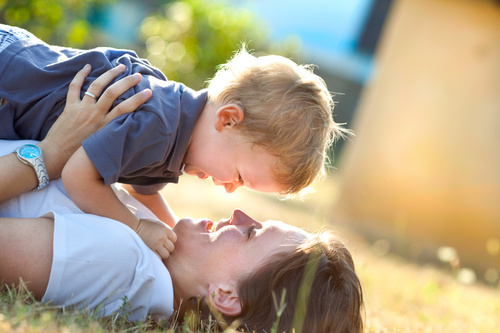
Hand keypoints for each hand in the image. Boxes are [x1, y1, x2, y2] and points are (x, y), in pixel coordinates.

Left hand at [39, 64, 151, 178]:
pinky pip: (75, 87)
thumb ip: (113, 134)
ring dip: (110, 74)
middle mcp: (94, 115)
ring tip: (120, 67)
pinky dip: (81, 75)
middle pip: (113, 92)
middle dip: (127, 82)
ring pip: (97, 86)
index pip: (125, 109)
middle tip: (137, 75)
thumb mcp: (102, 145)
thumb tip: (128, 129)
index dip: (138, 99)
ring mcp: (81, 109)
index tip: (148, 92)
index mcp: (104, 126)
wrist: (55, 156)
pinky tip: (88, 67)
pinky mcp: (69, 107)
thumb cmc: (80, 156)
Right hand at [136, 218, 176, 259]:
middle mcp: (162, 237)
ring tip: (157, 250)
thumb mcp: (158, 224)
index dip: (170, 240)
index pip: (174, 239)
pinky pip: (158, 258)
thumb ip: (166, 230)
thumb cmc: (146, 225)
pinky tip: (154, 253)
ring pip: (166, 255)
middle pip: (171, 248)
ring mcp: (156, 245)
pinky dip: (157, 257)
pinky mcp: (150, 251)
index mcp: (165, 230)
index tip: (164, 239)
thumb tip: (173, 238)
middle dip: (167, 247)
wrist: (134, 227)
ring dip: (163, 253)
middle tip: (161, 246)